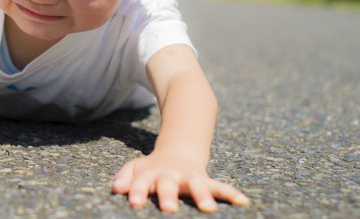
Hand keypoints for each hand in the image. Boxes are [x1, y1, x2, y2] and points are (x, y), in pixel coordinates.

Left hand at [112, 151, 248, 212]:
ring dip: (202, 195)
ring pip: (196, 185)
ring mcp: (188, 177)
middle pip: (167, 184)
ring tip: (208, 209)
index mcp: (150, 173)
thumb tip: (116, 188)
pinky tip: (243, 201)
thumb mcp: (136, 168)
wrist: (177, 149)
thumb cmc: (152, 167)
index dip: (137, 191)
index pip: (141, 182)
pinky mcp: (204, 179)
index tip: (134, 203)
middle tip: (169, 209)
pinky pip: (219, 186)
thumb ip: (125, 177)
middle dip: (168, 195)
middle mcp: (170, 175)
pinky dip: (231, 193)